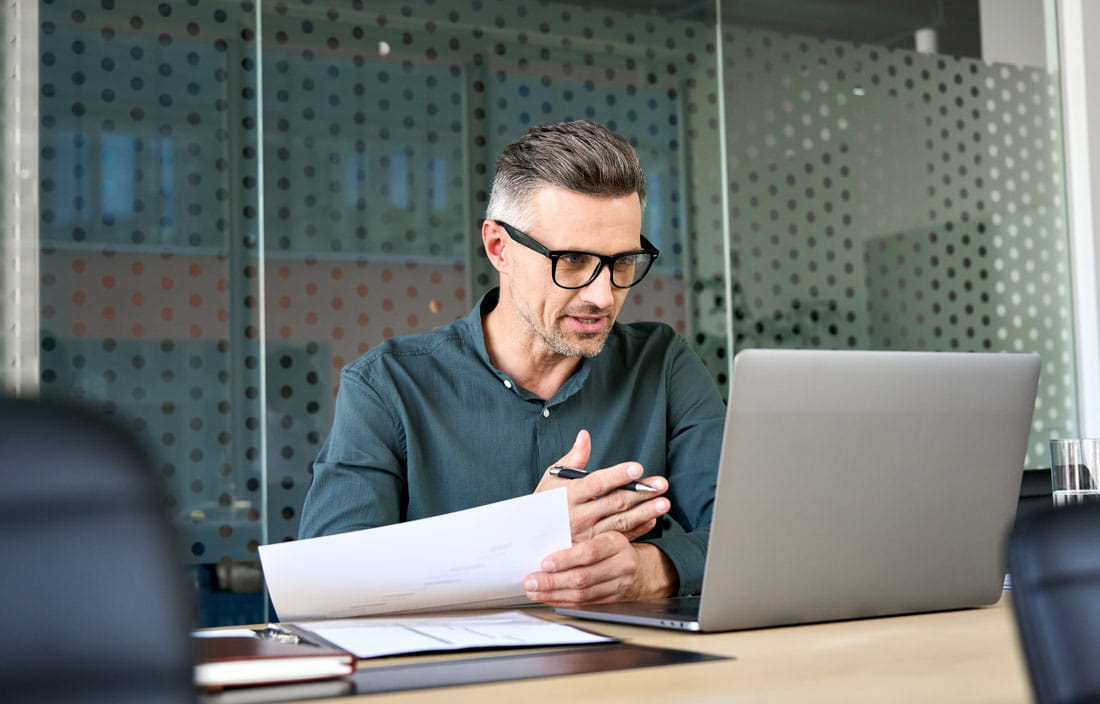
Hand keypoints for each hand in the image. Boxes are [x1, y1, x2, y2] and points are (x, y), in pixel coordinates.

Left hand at [523, 536, 677, 605]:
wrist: (640, 569)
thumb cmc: (613, 548)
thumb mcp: (603, 535)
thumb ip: (580, 538)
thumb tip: (545, 543)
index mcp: (615, 543)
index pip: (589, 552)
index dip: (565, 559)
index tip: (545, 562)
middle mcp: (621, 564)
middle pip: (583, 577)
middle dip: (552, 581)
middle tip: (531, 581)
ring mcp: (619, 585)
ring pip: (583, 594)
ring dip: (554, 594)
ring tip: (535, 591)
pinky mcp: (613, 601)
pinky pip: (585, 604)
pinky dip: (564, 602)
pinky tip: (550, 598)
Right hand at [534, 429, 669, 542]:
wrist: (530, 540)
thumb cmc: (543, 504)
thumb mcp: (551, 479)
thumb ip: (573, 458)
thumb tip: (585, 435)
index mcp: (568, 495)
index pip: (596, 483)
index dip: (617, 475)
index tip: (637, 468)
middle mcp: (578, 516)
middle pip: (614, 502)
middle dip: (640, 492)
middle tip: (662, 484)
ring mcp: (587, 535)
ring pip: (621, 522)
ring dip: (645, 512)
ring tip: (664, 503)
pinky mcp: (593, 548)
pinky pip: (619, 539)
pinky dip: (638, 530)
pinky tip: (652, 520)